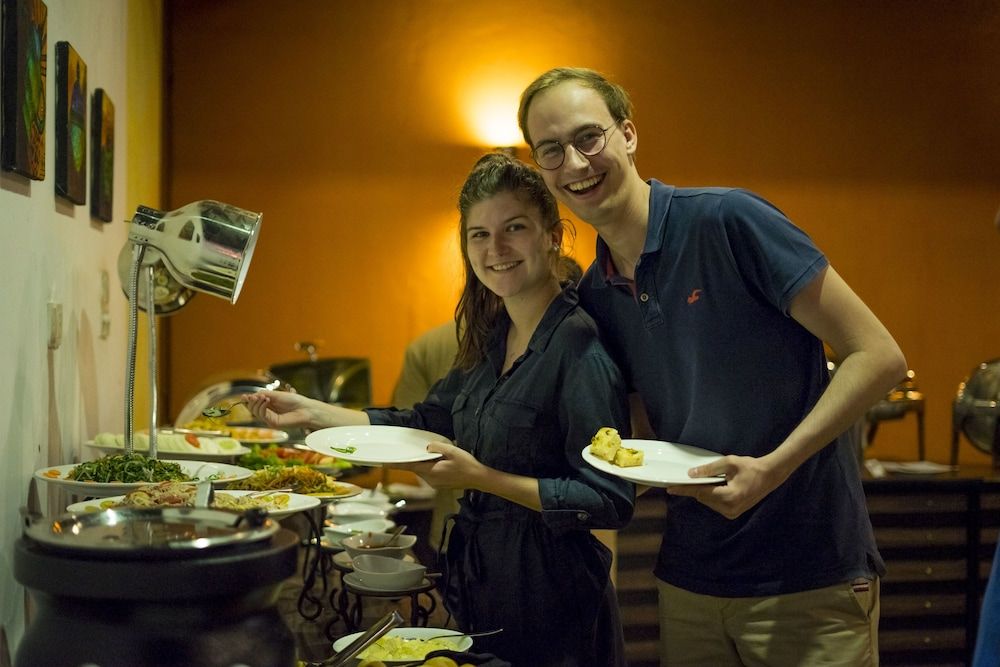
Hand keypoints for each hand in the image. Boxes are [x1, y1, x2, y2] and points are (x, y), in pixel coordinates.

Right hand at [244, 390, 325, 429]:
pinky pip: (263, 415)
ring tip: (263, 397)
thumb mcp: (276, 395)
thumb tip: (251, 396)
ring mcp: (270, 419)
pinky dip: (262, 407)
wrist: (305, 408)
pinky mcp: (273, 423)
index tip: (244, 396)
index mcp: (268, 405)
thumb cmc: (294, 401)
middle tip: (252, 396)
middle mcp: (268, 412)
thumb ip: (264, 395)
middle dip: (250, 402)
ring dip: (256, 403)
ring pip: (256, 412)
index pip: (254, 404)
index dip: (248, 400)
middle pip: (252, 409)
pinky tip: (266, 401)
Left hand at [392, 441, 482, 490]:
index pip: (410, 466)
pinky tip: (436, 461)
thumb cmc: (466, 464)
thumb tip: (427, 447)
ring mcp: (434, 484)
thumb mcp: (452, 451)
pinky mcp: (438, 485)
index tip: (383, 463)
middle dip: (412, 459)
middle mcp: (430, 480)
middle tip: (409, 450)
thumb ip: (437, 447)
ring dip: (422, 463)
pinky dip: (428, 467)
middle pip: (416, 468)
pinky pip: (428, 474)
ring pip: (422, 471)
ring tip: (430, 454)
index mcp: (431, 471)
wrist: (478, 478)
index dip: (395, 464)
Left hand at [665, 454, 786, 518]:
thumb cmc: (750, 467)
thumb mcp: (729, 463)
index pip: (700, 493)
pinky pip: (716, 504)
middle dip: (696, 488)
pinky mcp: (734, 513)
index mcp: (728, 497)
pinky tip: (715, 486)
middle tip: (690, 477)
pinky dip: (712, 495)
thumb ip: (709, 469)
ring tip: (710, 480)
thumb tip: (691, 474)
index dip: (684, 490)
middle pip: (703, 498)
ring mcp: (732, 513)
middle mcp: (729, 509)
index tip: (670, 488)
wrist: (770, 476)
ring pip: (709, 502)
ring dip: (705, 492)